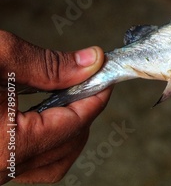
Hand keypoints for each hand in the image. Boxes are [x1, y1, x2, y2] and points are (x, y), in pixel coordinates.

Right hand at [0, 31, 111, 183]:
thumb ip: (47, 65)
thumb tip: (93, 62)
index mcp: (6, 144)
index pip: (73, 125)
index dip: (96, 97)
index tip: (106, 76)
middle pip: (66, 148)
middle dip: (83, 113)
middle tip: (85, 83)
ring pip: (49, 162)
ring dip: (66, 131)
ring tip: (63, 98)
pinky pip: (27, 163)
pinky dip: (44, 140)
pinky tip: (39, 114)